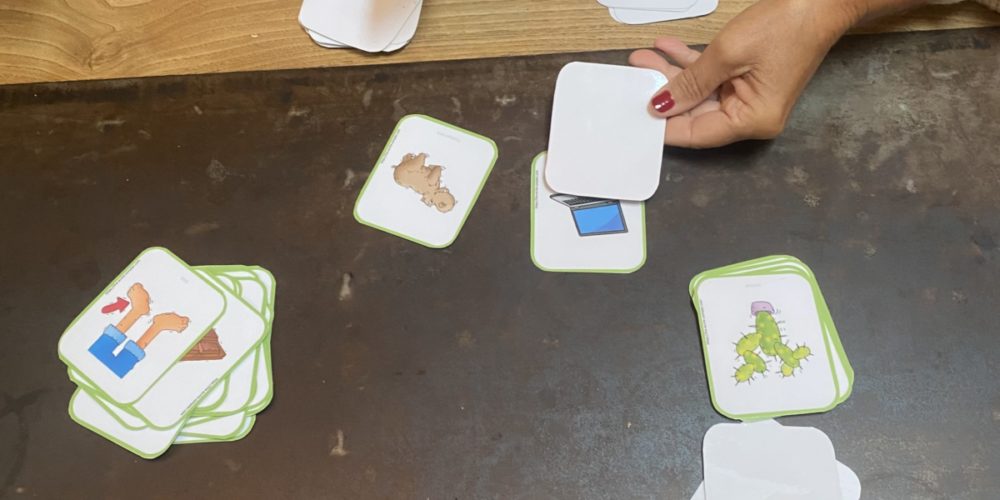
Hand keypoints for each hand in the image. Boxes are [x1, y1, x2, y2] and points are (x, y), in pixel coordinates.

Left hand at [631, 0, 865, 147]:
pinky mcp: (748, 78)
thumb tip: (661, 106)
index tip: (635, 115)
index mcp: (752, 121)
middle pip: (695, 113)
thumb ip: (690, 83)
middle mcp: (752, 116)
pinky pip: (712, 77)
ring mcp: (750, 97)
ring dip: (672, 73)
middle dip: (664, 91)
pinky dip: (691, 63)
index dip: (664, 126)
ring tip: (643, 58)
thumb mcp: (726, 55)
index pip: (696, 134)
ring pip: (699, 92)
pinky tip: (667, 48)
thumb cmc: (785, 27)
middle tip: (635, 74)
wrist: (820, 0)